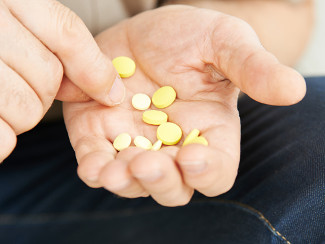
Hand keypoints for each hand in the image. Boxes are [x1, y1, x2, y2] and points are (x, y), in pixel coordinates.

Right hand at [0, 0, 124, 161]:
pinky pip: (1, 138)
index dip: (94, 69)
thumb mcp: (21, 25)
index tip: (112, 95)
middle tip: (18, 84)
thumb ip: (64, 53)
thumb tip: (110, 91)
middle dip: (43, 91)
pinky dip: (3, 140)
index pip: (65, 32)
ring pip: (26, 108)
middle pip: (48, 77)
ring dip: (21, 114)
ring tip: (1, 97)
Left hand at [63, 5, 305, 205]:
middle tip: (149, 164)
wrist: (144, 31)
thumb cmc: (190, 36)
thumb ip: (253, 68)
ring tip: (113, 171)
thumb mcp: (224, 42)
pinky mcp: (101, 134)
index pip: (215, 170)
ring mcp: (135, 144)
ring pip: (133, 182)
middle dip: (162, 182)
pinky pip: (98, 162)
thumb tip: (294, 90)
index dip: (207, 172)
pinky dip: (94, 168)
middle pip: (173, 186)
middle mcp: (172, 147)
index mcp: (208, 132)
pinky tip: (92, 166)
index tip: (194, 157)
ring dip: (124, 182)